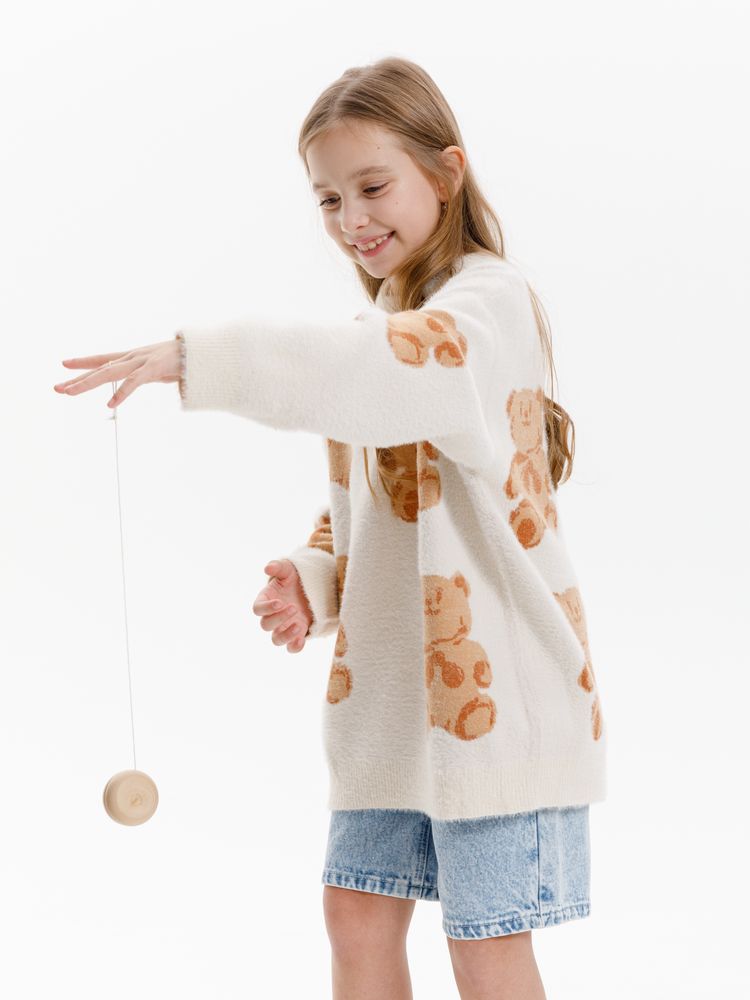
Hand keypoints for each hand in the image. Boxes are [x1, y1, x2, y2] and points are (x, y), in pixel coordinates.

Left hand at [52, 338, 181, 408]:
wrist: (204, 351)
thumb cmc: (186, 360)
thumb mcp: (161, 368)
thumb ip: (149, 374)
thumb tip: (145, 378)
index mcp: (135, 357)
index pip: (104, 359)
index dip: (84, 361)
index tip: (64, 364)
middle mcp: (134, 357)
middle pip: (100, 368)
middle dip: (77, 378)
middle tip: (56, 388)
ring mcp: (143, 361)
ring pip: (110, 373)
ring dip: (88, 383)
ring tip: (70, 393)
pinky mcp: (155, 368)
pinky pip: (135, 382)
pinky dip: (122, 393)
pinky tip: (111, 404)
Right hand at [253, 559, 313, 653]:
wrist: (311, 588)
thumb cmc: (294, 577)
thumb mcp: (288, 569)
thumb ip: (278, 567)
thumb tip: (268, 567)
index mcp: (266, 600)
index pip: (257, 609)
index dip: (266, 608)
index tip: (279, 602)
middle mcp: (272, 616)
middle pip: (266, 625)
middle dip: (279, 618)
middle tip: (294, 607)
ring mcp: (284, 627)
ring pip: (276, 640)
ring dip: (285, 635)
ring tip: (298, 625)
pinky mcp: (296, 634)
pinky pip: (291, 647)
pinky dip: (295, 647)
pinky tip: (301, 639)